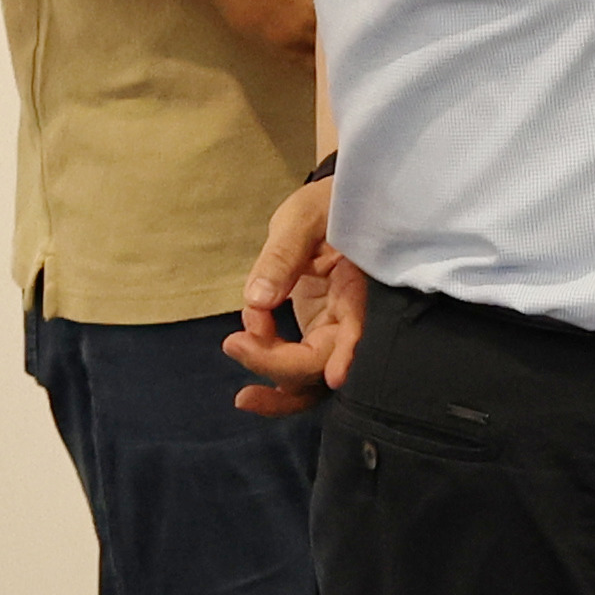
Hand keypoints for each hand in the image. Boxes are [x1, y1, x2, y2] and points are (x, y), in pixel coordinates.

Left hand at [222, 173, 366, 419]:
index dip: (347, 356)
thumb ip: (281, 257)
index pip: (356, 331)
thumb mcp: (301, 220)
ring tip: (240, 382)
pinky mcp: (318, 332)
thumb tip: (257, 301)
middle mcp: (352, 316)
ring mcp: (335, 329)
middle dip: (281, 368)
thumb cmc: (325, 205)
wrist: (330, 207)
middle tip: (234, 344)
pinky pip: (298, 364)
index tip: (332, 376)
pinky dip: (270, 363)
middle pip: (327, 363)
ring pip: (313, 377)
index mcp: (359, 286)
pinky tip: (246, 339)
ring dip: (277, 388)